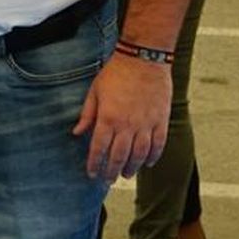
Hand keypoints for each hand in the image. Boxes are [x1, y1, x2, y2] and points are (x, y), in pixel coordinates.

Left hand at [72, 53, 171, 182]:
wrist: (144, 59)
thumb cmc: (116, 73)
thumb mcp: (94, 92)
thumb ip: (87, 115)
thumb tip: (77, 133)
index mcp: (108, 118)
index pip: (99, 149)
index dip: (94, 164)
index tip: (92, 173)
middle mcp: (127, 125)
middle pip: (118, 156)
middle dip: (111, 171)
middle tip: (108, 180)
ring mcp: (146, 124)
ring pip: (139, 155)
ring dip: (131, 167)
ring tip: (126, 174)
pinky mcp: (161, 120)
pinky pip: (158, 144)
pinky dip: (153, 156)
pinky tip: (147, 163)